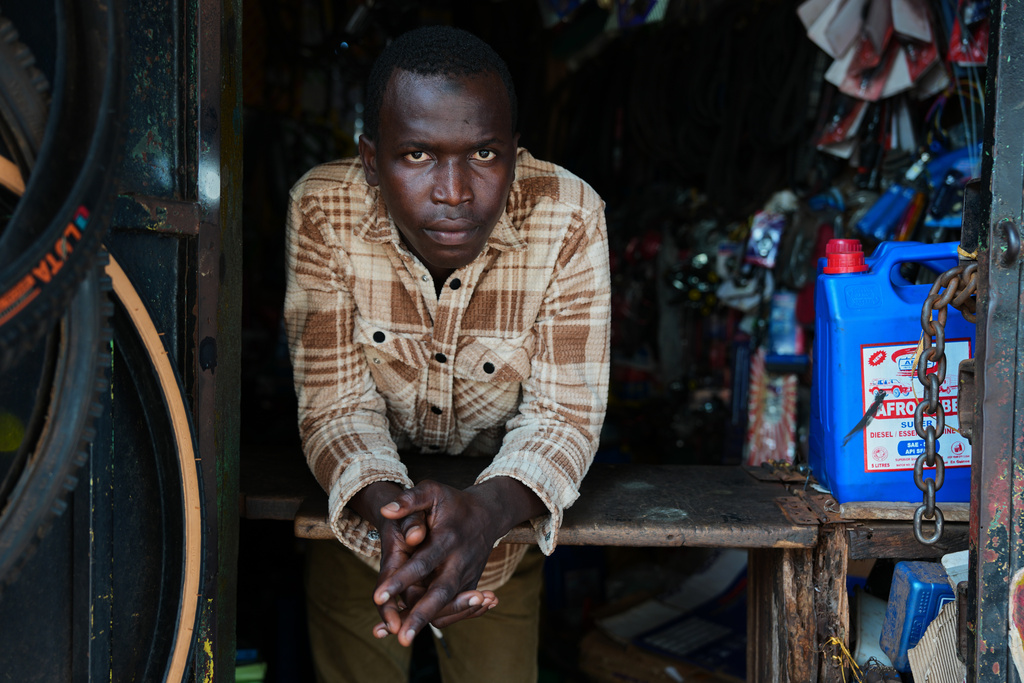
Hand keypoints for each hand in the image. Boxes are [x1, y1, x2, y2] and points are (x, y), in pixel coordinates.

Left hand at [349, 482, 499, 638]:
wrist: (488, 514)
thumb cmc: (454, 502)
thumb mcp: (432, 492)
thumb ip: (409, 500)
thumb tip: (385, 510)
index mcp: (448, 539)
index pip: (422, 564)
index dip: (401, 580)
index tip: (378, 597)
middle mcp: (459, 562)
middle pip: (440, 594)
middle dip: (420, 616)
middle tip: (401, 637)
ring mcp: (466, 577)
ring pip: (447, 608)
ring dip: (427, 623)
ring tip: (401, 638)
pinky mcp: (469, 586)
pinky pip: (453, 610)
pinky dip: (437, 620)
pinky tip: (412, 629)